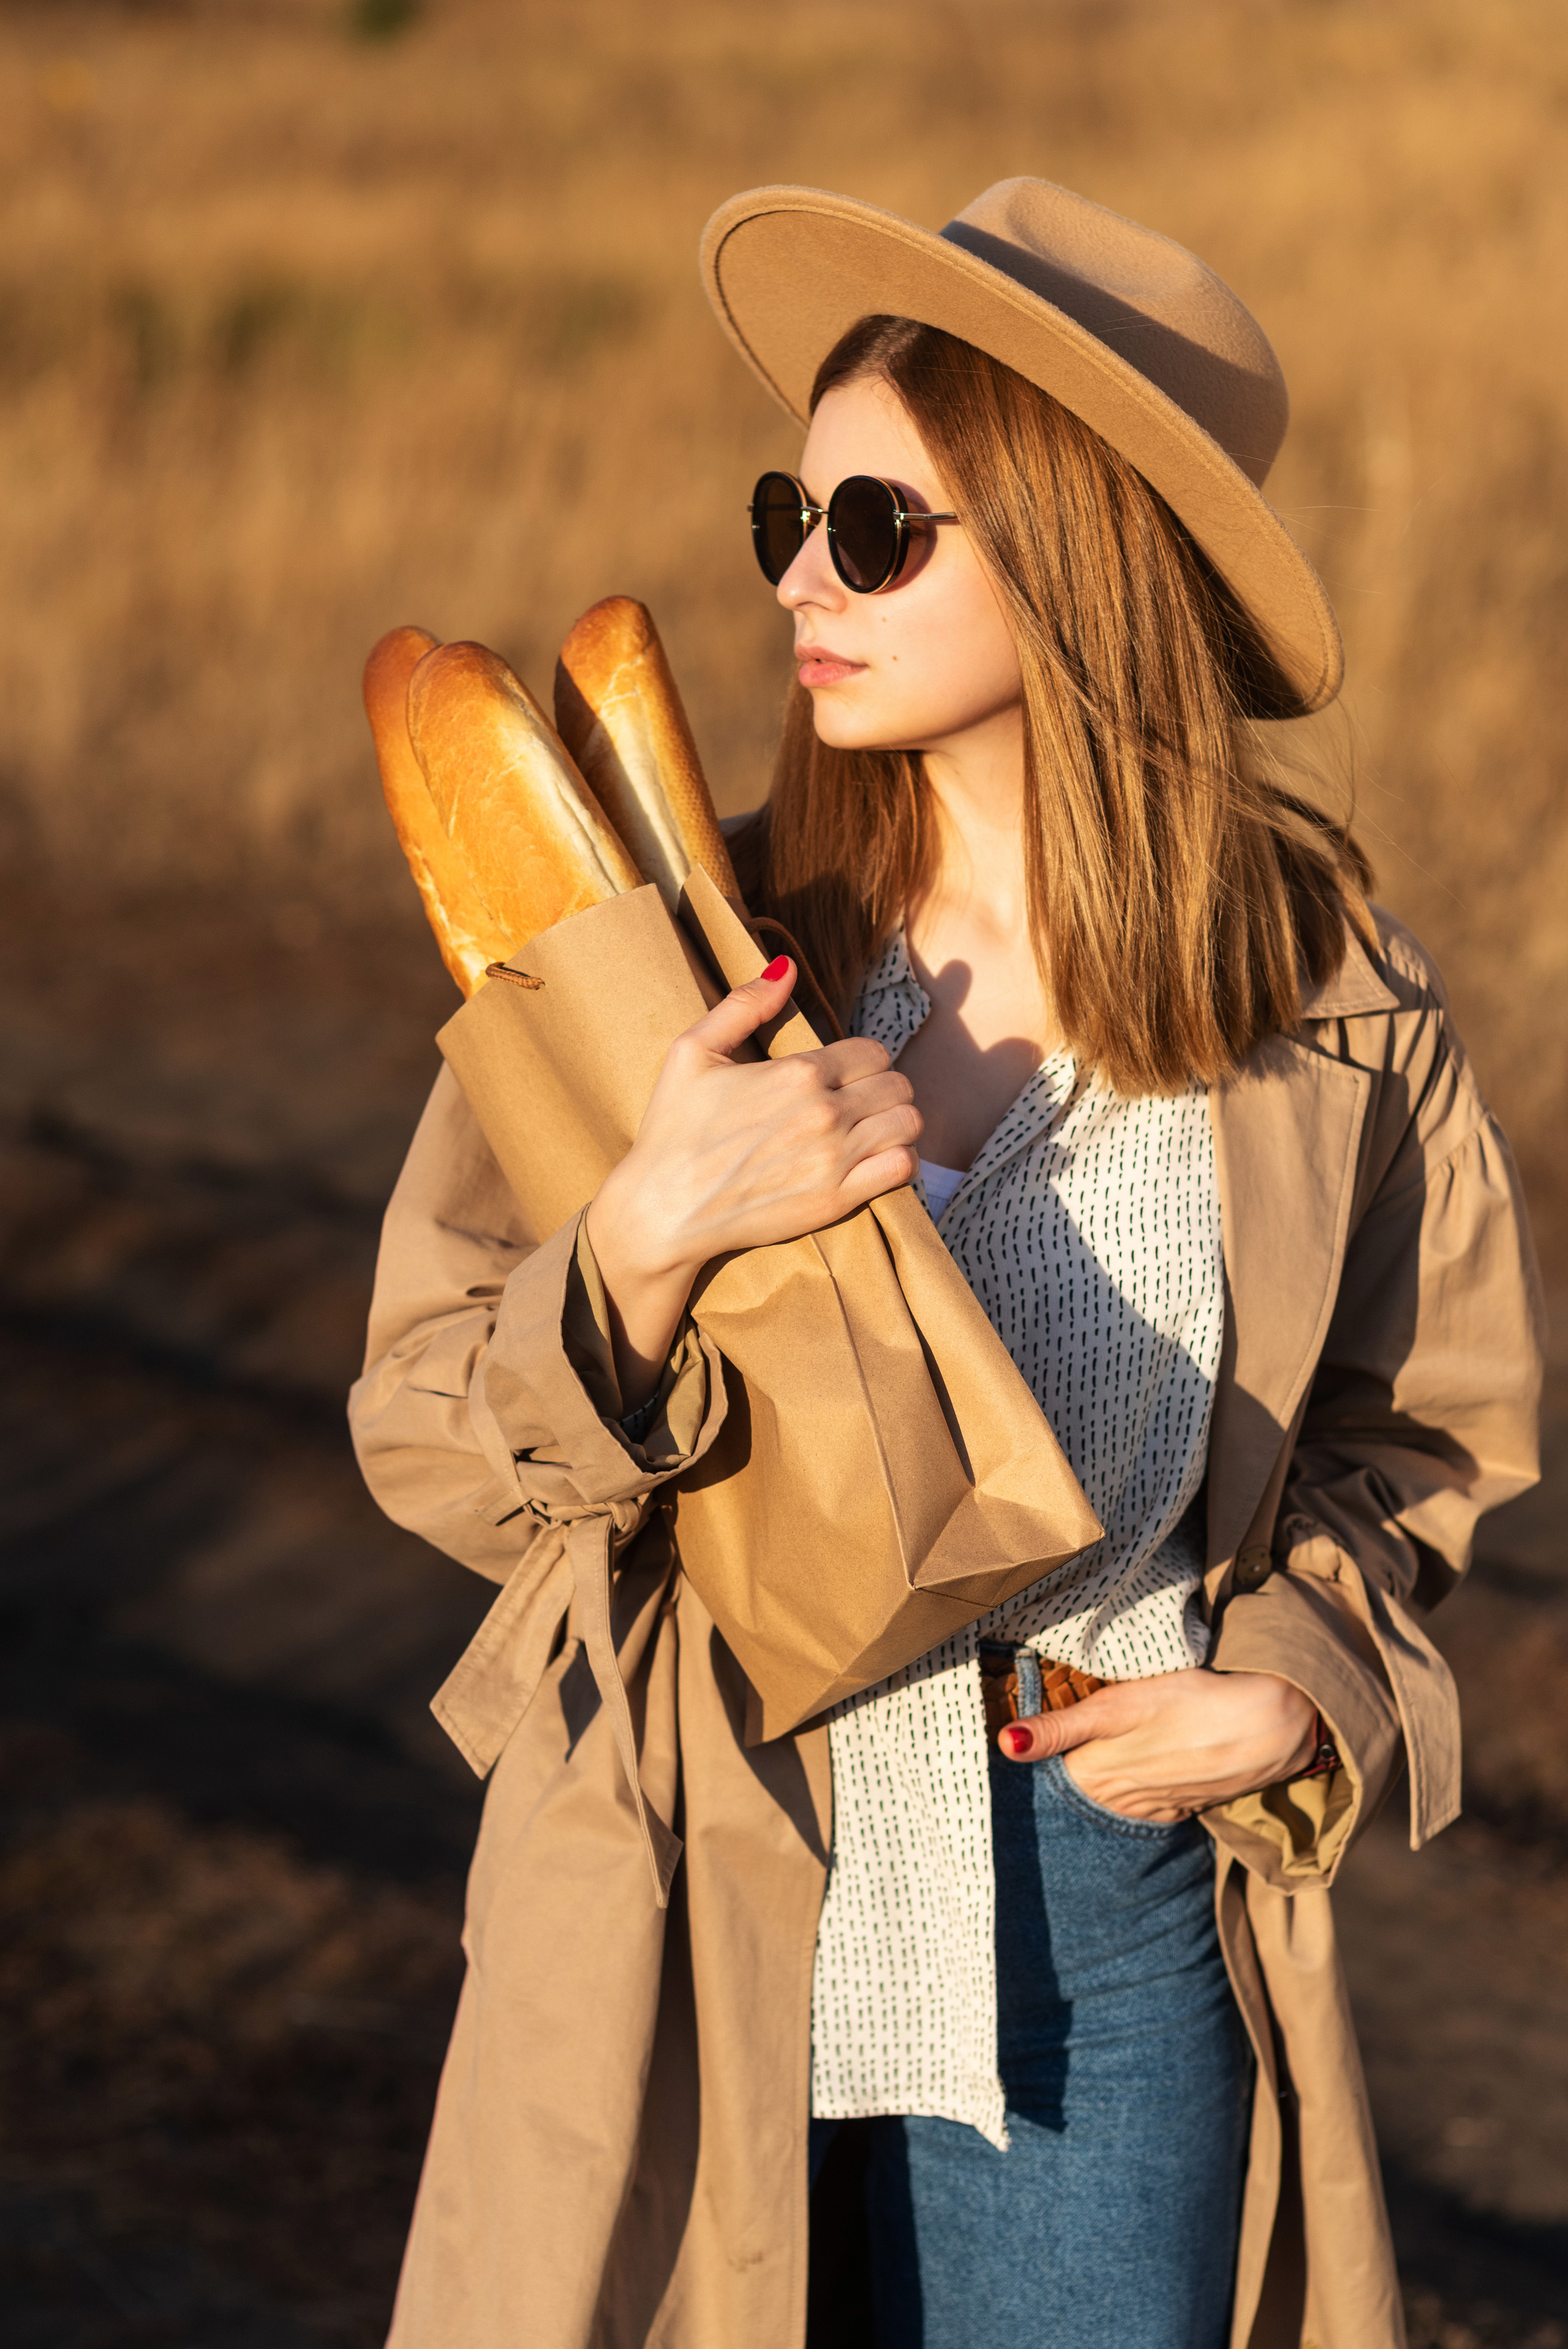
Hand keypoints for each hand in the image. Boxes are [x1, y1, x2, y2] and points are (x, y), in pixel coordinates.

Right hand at [586, 958, 922, 1407]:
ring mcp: (835, 1159)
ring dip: (895, 1123)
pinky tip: (874, 1160)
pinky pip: (903, 1168)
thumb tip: (786, 966)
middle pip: (896, 1085)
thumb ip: (744, 1005)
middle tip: (860, 1103)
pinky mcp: (837, 1199)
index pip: (872, 1053)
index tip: (844, 1075)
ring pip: (907, 1124)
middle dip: (882, 1089)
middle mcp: (824, 1112)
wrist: (663, 1211)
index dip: (862, 1061)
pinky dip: (899, 1161)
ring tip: (872, 1129)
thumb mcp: (692, 1052)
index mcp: (798, 1072)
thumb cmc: (672, 1131)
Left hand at [998, 1668, 1319, 1822]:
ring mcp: (1158, 1807)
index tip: (1024, 1737)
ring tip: (1106, 1749)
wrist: (1271, 1725)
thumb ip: (1059, 1728)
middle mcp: (1122, 1802)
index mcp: (1096, 1776)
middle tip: (1059, 1738)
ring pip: (1114, 1797)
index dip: (1038, 1751)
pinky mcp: (1187, 1804)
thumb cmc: (1191, 1703)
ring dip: (1105, 1779)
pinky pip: (1149, 1802)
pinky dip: (1141, 1786)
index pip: (1049, 1773)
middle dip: (1068, 1768)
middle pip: (1080, 1788)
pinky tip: (1144, 1764)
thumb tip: (1005, 1746)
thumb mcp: (1118, 1707)